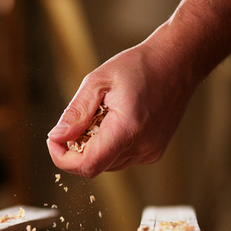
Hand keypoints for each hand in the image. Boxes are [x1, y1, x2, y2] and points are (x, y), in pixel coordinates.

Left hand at [46, 24, 197, 177]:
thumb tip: (56, 137)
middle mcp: (143, 147)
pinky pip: (121, 159)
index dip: (63, 159)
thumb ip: (76, 112)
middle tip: (79, 118)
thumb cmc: (139, 66)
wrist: (177, 63)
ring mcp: (150, 152)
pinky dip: (110, 146)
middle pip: (95, 166)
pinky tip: (115, 121)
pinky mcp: (154, 152)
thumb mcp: (98, 81)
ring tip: (101, 116)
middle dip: (77, 148)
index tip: (53, 140)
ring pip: (107, 164)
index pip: (88, 165)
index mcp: (128, 129)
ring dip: (94, 147)